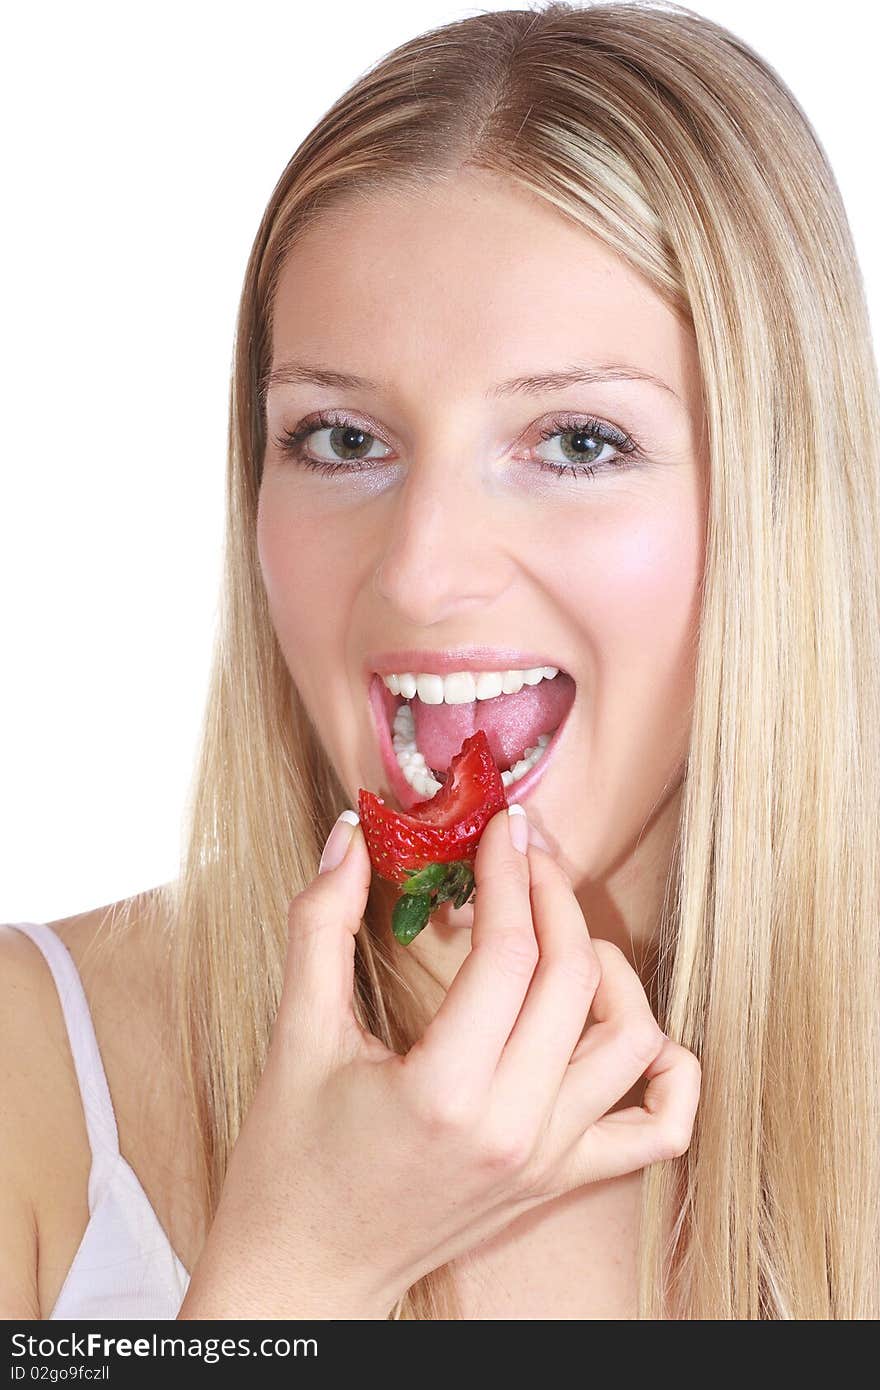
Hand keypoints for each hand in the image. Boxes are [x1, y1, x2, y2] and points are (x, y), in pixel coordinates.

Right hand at [178, 806, 700, 1318]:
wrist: (306, 1271)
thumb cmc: (289, 1161)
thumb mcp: (295, 1036)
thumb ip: (321, 927)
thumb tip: (350, 835)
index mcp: (443, 1093)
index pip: (509, 953)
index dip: (508, 873)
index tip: (499, 827)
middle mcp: (513, 1129)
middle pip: (576, 978)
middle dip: (553, 896)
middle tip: (521, 856)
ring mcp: (546, 1159)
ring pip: (631, 1040)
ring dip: (609, 967)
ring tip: (559, 934)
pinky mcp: (559, 1179)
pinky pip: (656, 1129)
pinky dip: (668, 1073)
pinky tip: (636, 1030)